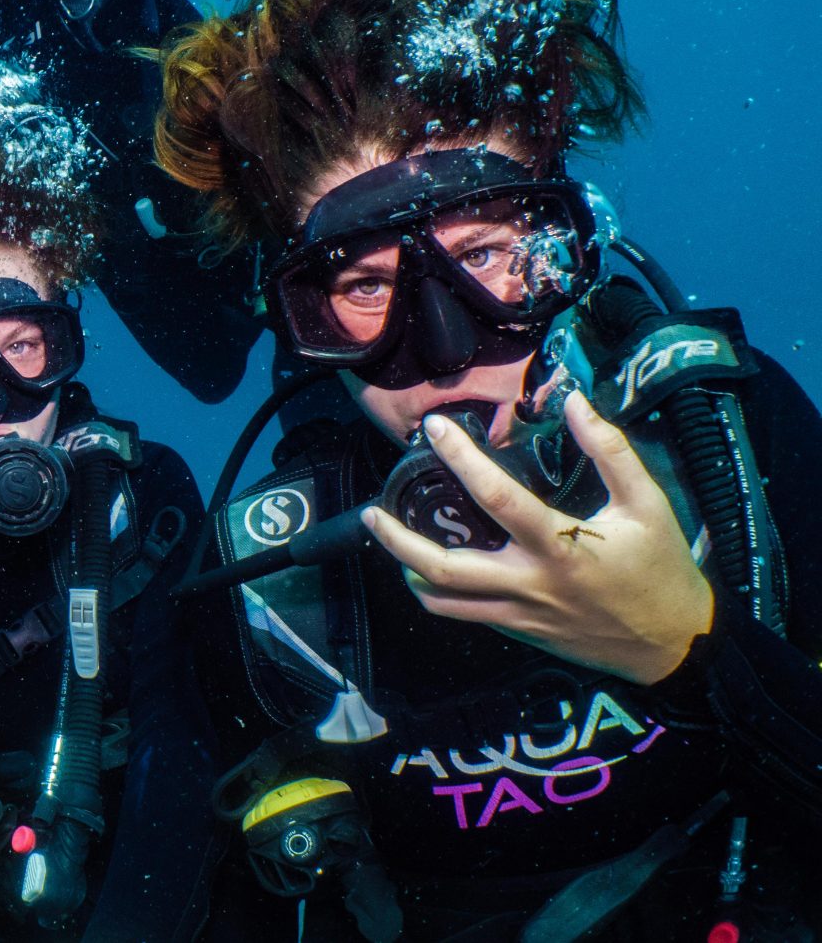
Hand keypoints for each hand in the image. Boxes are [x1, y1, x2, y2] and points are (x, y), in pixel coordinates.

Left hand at [362, 392, 714, 684]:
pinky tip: (429, 570)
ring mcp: (521, 614)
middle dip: (398, 541)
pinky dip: (438, 593)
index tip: (435, 430)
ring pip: (444, 601)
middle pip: (445, 568)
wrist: (675, 645)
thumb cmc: (660, 569)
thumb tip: (576, 402)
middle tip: (372, 512)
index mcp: (560, 546)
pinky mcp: (520, 633)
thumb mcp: (647, 503)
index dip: (460, 459)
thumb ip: (610, 451)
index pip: (496, 497)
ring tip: (390, 540)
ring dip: (409, 570)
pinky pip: (465, 616)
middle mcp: (530, 584)